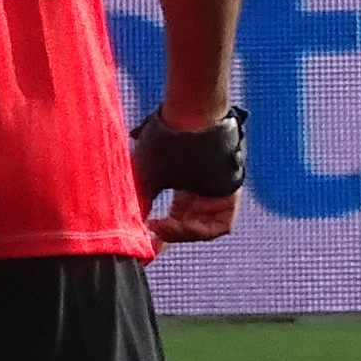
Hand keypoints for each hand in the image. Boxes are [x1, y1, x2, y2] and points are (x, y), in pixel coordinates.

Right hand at [130, 104, 245, 245]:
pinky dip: (199, 231)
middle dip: (168, 237)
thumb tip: (129, 227)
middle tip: (150, 243)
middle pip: (188, 225)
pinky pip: (220, 225)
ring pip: (202, 227)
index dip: (159, 233)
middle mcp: (202, 191)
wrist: (191, 117)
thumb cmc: (167, 140)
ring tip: (160, 229)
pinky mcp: (231, 194)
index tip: (143, 242)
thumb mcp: (148, 177)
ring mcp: (218, 193)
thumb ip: (141, 203)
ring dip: (181, 233)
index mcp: (183, 185)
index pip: (174, 219)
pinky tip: (177, 226)